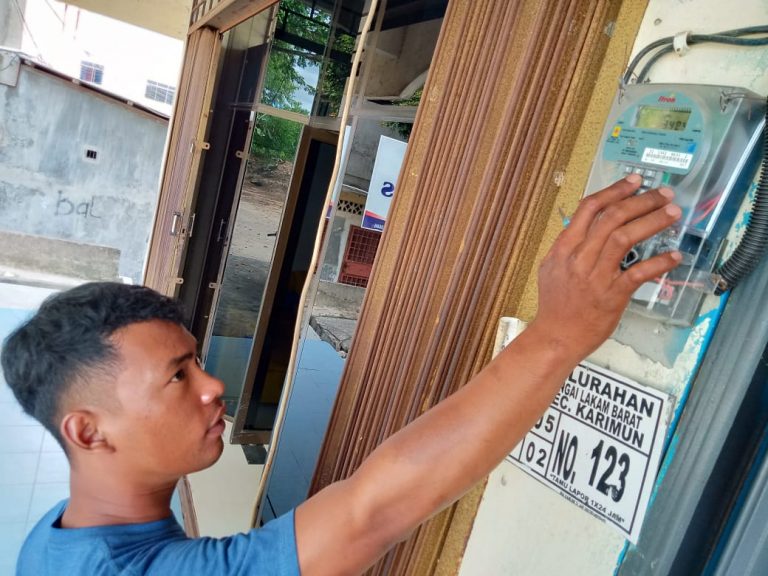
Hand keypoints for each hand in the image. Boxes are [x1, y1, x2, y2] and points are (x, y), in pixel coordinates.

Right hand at [530, 175, 681, 360]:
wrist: (556, 337)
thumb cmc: (555, 305)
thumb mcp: (551, 268)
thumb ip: (569, 247)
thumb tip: (587, 228)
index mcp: (564, 248)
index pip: (589, 208)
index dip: (614, 190)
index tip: (634, 181)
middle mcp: (579, 257)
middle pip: (612, 217)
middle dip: (641, 201)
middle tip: (663, 194)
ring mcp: (595, 276)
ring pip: (624, 238)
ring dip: (652, 221)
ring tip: (672, 213)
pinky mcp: (612, 295)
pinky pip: (639, 273)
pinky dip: (659, 263)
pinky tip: (674, 255)